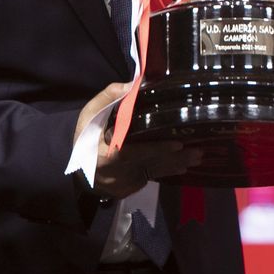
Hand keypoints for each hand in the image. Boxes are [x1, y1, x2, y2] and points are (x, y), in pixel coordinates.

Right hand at [78, 83, 202, 197]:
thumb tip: (135, 84)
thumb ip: (110, 96)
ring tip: (196, 157)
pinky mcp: (125, 190)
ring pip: (151, 173)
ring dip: (175, 165)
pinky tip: (181, 165)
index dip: (155, 149)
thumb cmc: (85, 134)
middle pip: (147, 165)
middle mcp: (112, 174)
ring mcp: (120, 185)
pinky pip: (148, 178)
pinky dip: (164, 171)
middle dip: (174, 158)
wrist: (75, 162)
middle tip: (198, 151)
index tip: (177, 143)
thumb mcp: (91, 112)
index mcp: (101, 154)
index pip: (130, 153)